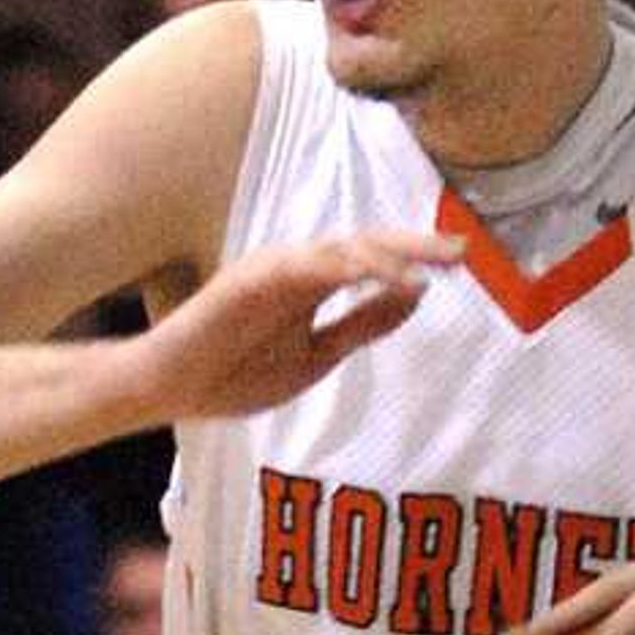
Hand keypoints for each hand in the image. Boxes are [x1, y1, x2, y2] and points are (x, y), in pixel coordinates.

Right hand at [143, 230, 457, 419]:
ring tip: (427, 266)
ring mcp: (272, 270)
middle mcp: (297, 268)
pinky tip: (372, 273)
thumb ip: (362, 325)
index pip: (373, 262)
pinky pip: (302, 268)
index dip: (416, 257)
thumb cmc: (235, 372)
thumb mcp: (317, 355)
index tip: (461, 260)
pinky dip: (340, 267)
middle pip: (365, 246)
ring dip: (385, 255)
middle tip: (462, 249)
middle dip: (414, 245)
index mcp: (313, 284)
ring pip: (339, 251)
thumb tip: (414, 297)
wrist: (173, 388)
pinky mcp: (249, 281)